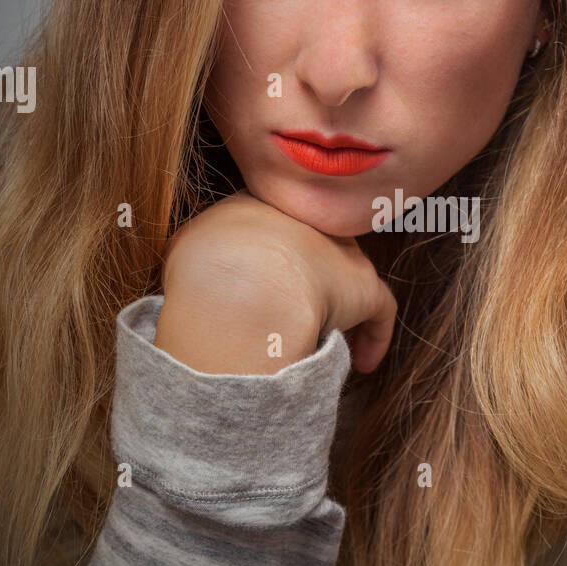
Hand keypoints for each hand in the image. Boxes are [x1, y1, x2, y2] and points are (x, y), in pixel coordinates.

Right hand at [152, 189, 396, 374]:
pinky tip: (364, 363)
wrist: (242, 284)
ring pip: (347, 276)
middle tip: (295, 313)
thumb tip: (199, 280)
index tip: (263, 286)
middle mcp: (307, 218)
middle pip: (315, 244)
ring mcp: (339, 251)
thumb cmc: (205, 270)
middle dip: (309, 276)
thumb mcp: (187, 248)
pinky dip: (374, 336)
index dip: (272, 258)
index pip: (274, 225)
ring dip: (340, 308)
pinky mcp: (363, 286)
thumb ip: (201, 258)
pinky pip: (379, 310)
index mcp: (262, 202)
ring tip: (326, 340)